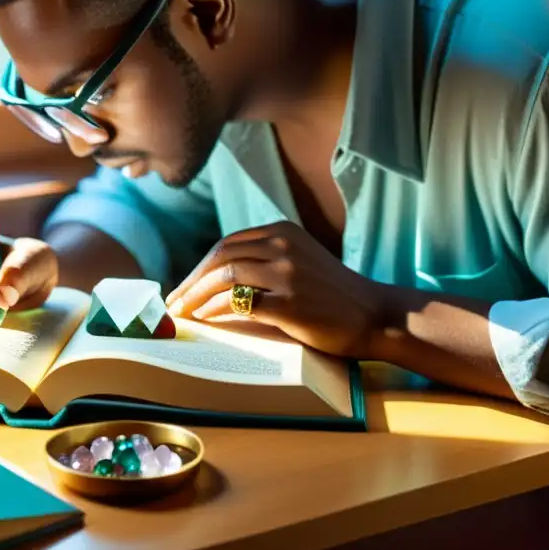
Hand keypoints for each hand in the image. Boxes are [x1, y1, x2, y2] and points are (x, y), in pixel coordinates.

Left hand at [165, 221, 384, 357]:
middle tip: (173, 302)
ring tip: (182, 312)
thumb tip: (212, 281)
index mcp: (283, 231)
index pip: (227, 244)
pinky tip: (204, 318)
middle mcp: (283, 245)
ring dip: (196, 295)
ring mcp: (287, 272)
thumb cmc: (333, 296)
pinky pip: (239, 301)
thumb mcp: (299, 261)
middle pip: (220, 257)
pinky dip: (214, 309)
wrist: (375, 315)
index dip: (200, 267)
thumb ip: (265, 260)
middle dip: (191, 281)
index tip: (184, 286)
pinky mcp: (290, 301)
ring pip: (224, 275)